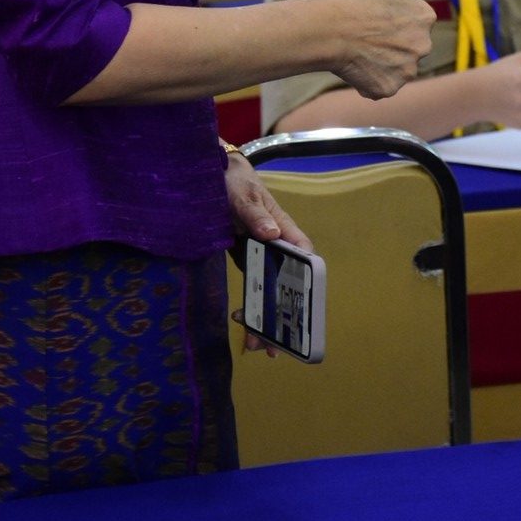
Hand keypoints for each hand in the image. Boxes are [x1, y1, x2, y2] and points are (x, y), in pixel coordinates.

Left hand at [223, 148, 312, 354]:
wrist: (212, 175)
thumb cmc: (235, 182)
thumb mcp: (243, 196)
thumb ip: (254, 214)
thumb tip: (271, 234)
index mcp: (284, 228)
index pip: (304, 256)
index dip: (307, 281)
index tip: (303, 306)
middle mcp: (277, 245)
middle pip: (288, 282)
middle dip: (285, 312)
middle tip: (276, 341)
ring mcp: (261, 253)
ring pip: (270, 288)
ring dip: (266, 316)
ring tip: (258, 346)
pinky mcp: (245, 258)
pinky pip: (253, 285)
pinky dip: (251, 304)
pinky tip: (245, 323)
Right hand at [317, 0, 437, 97]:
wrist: (327, 29)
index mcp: (424, 16)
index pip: (411, 23)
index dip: (388, 20)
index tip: (370, 15)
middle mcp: (423, 44)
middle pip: (405, 47)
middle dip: (387, 44)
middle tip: (362, 34)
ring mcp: (407, 69)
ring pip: (393, 68)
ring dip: (378, 63)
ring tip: (356, 50)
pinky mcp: (389, 88)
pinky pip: (380, 87)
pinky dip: (368, 81)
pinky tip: (353, 66)